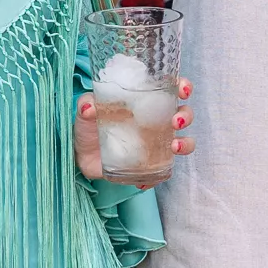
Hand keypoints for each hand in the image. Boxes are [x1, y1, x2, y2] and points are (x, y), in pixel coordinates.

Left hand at [73, 77, 194, 180]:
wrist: (82, 155)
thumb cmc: (89, 126)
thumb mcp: (85, 111)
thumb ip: (86, 105)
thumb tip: (89, 107)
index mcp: (146, 101)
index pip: (171, 89)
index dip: (183, 87)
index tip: (182, 90)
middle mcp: (157, 121)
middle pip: (184, 114)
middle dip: (186, 116)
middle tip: (175, 122)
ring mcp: (156, 143)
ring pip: (183, 142)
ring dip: (185, 144)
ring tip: (174, 147)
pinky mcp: (151, 164)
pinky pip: (163, 171)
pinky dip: (158, 177)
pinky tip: (143, 181)